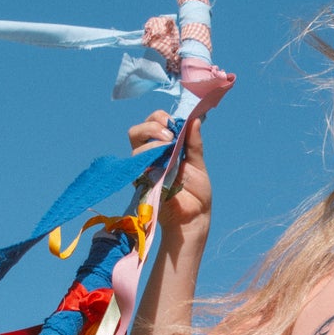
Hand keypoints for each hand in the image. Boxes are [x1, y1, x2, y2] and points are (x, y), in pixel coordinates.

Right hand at [129, 110, 210, 240]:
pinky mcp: (141, 183)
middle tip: (170, 136)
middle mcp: (149, 156)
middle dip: (152, 127)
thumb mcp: (197, 163)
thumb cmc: (196, 192)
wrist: (194, 217)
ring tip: (169, 150)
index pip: (151, 123)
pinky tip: (164, 165)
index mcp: (162, 147)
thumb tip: (195, 119)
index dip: (159, 118)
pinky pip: (137, 167)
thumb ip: (194, 142)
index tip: (174, 123)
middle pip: (136, 132)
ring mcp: (143, 169)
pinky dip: (150, 161)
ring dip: (154, 144)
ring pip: (136, 148)